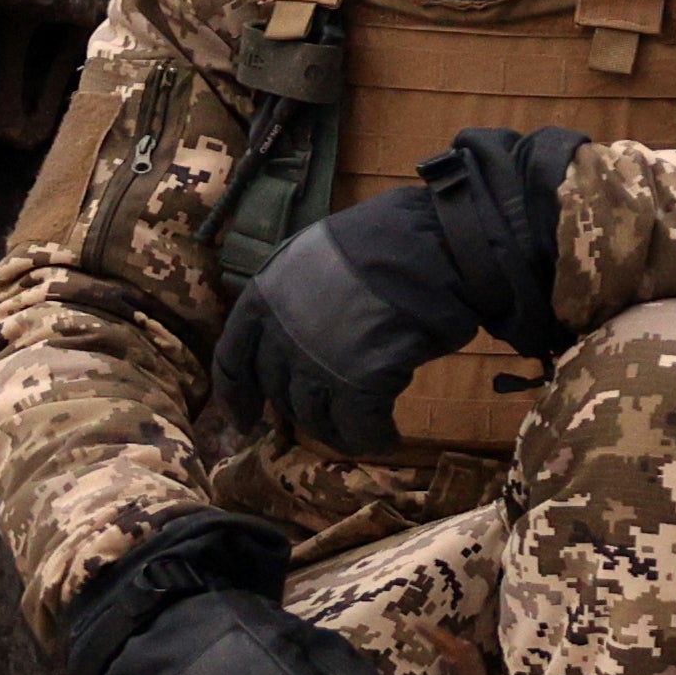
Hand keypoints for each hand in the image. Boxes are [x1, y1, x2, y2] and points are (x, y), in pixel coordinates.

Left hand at [212, 125, 583, 454]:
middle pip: (280, 392)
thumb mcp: (321, 251)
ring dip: (336, 429)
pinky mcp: (361, 385)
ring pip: (315, 416)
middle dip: (299, 409)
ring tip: (359, 430)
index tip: (244, 418)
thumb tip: (306, 318)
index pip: (232, 359)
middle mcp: (282, 336)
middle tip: (323, 416)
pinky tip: (388, 439)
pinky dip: (374, 439)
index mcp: (266, 296)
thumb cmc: (390, 235)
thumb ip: (301, 290)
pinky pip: (360, 428)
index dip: (236, 394)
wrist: (442, 243)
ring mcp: (319, 362)